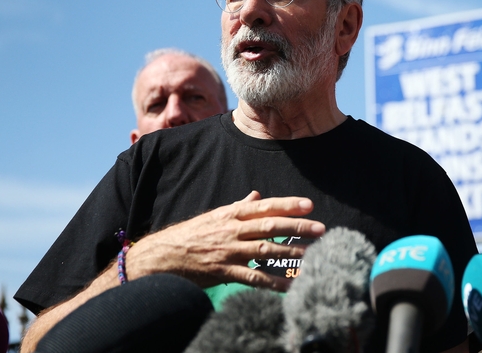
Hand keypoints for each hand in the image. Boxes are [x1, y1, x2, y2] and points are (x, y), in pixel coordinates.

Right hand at [126, 191, 325, 290]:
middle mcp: (232, 231)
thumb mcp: (214, 216)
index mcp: (231, 215)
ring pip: (265, 251)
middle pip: (270, 226)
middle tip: (321, 229)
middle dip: (298, 227)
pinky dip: (272, 282)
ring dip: (291, 253)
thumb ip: (238, 207)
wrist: (161, 257)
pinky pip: (252, 278)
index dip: (288, 205)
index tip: (310, 205)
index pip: (265, 207)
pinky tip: (289, 285)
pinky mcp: (223, 272)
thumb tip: (256, 195)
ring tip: (312, 255)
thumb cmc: (190, 235)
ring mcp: (228, 252)